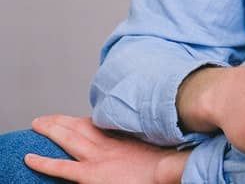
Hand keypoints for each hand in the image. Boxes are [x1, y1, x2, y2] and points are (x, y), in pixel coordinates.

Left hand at [24, 115, 187, 183]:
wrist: (169, 174)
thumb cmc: (169, 169)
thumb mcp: (163, 155)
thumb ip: (156, 150)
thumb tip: (166, 146)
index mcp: (126, 141)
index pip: (100, 125)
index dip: (85, 119)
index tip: (76, 116)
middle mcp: (110, 147)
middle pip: (80, 127)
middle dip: (61, 121)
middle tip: (44, 118)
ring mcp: (99, 159)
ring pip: (69, 139)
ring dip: (52, 130)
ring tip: (37, 124)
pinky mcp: (91, 175)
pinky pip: (61, 167)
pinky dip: (44, 162)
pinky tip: (29, 159)